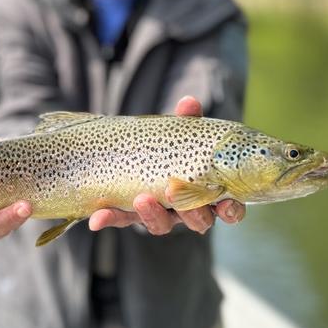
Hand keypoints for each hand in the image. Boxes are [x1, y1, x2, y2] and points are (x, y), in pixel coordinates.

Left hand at [88, 96, 246, 234]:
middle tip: (175, 193)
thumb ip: (187, 122)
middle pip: (197, 221)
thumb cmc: (174, 146)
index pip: (228, 209)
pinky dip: (110, 219)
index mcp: (209, 192)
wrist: (138, 152)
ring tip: (142, 199)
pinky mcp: (132, 215)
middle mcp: (188, 210)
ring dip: (152, 215)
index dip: (231, 211)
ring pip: (162, 225)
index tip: (227, 206)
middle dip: (190, 212)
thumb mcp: (180, 133)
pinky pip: (122, 219)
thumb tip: (188, 103)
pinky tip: (96, 219)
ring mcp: (161, 215)